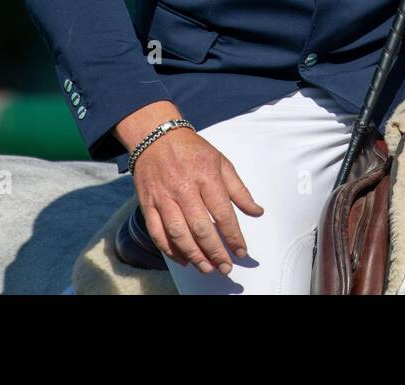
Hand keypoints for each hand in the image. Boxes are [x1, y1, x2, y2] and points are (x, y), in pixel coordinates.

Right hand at [131, 127, 262, 275]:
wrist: (157, 137)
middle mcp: (184, 189)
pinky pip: (158, 232)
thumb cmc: (193, 150)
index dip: (233, 235)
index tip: (241, 251)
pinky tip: (183, 259)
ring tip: (206, 268)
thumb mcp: (221, 163)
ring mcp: (164, 197)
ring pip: (178, 234)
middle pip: (201, 228)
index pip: (223, 213)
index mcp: (206, 177)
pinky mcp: (148, 204)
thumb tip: (257, 212)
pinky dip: (169, 250)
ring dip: (194, 255)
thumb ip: (239, 190)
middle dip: (215, 252)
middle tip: (225, 267)